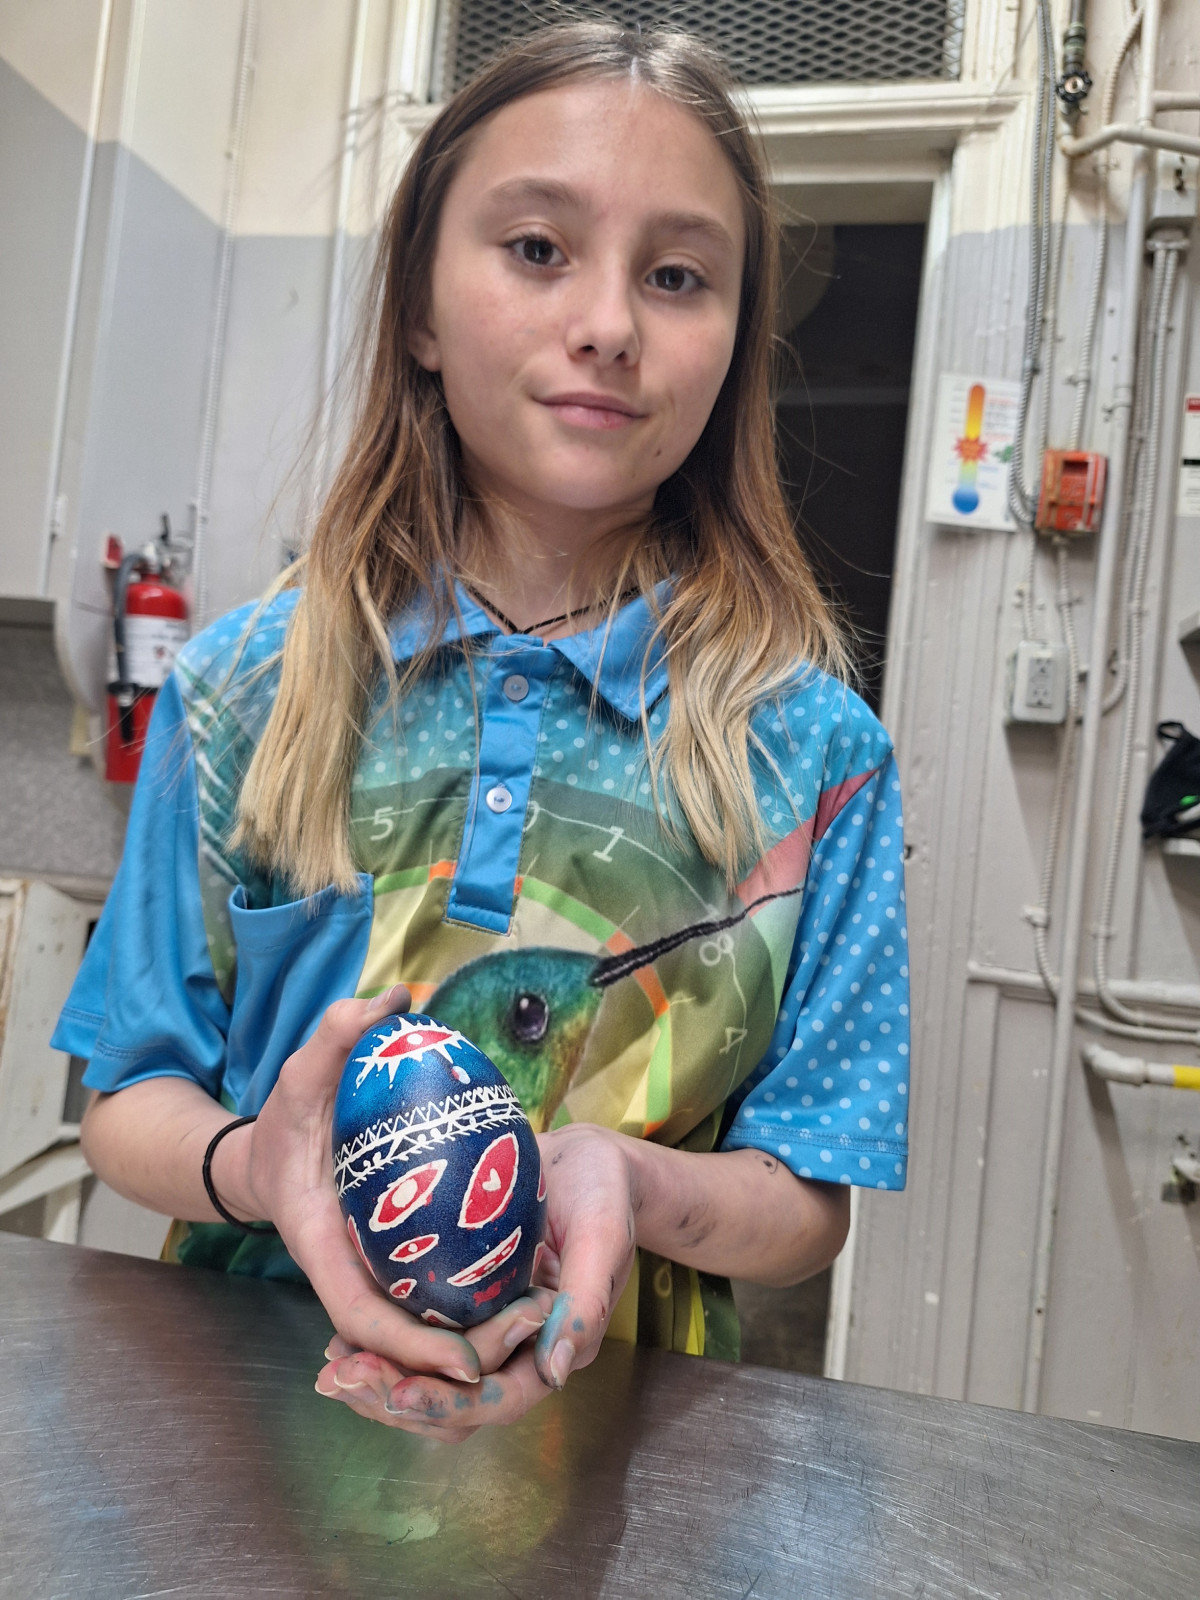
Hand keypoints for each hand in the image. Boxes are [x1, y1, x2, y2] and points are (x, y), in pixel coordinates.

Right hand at [214, 986, 549, 1391]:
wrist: (268, 1154)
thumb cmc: (283, 1121)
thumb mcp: (299, 1073)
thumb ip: (336, 1035)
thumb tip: (393, 998)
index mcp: (319, 1248)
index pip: (362, 1314)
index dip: (411, 1346)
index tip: (464, 1358)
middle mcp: (347, 1273)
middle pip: (401, 1340)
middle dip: (458, 1356)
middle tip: (528, 1334)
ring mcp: (371, 1275)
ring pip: (420, 1327)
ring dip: (474, 1337)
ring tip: (542, 1319)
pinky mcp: (393, 1265)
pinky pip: (430, 1296)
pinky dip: (468, 1304)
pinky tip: (525, 1287)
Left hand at [315, 1122, 638, 1440]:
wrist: (586, 1159)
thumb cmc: (602, 1192)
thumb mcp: (602, 1235)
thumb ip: (587, 1299)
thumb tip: (557, 1369)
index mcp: (556, 1345)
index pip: (498, 1398)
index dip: (447, 1402)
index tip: (397, 1393)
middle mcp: (517, 1350)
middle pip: (454, 1403)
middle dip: (397, 1398)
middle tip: (342, 1378)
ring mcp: (486, 1328)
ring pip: (430, 1380)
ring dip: (381, 1381)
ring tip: (331, 1368)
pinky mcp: (463, 1303)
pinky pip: (419, 1341)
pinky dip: (381, 1346)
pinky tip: (340, 1338)